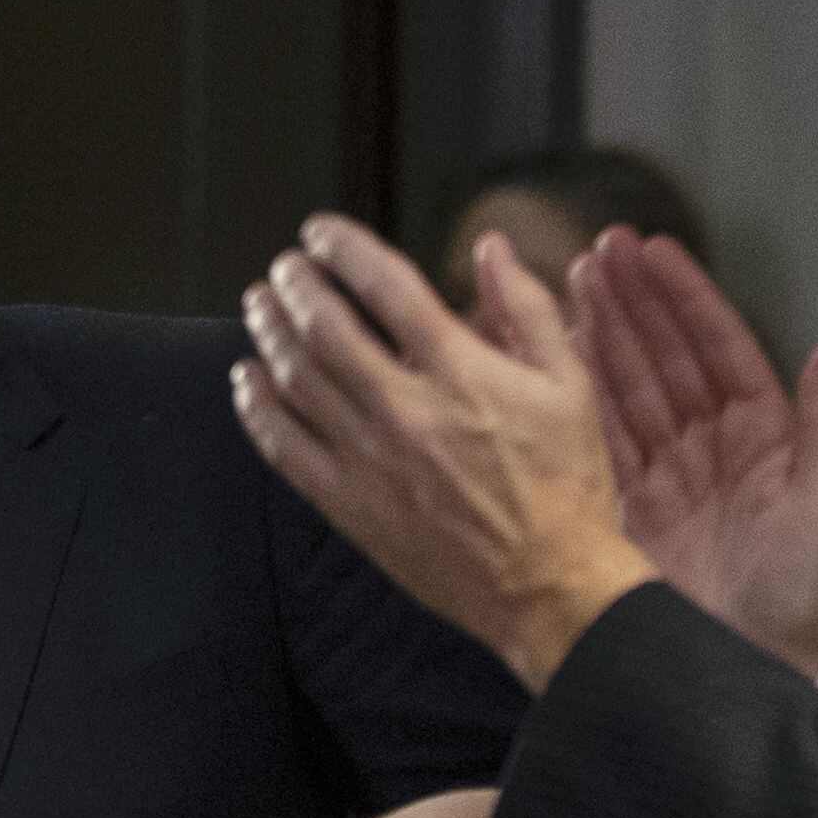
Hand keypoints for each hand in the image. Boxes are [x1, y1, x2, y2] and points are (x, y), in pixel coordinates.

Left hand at [233, 215, 656, 691]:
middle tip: (285, 267)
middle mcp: (405, 410)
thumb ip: (526, 307)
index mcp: (461, 371)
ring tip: (259, 305)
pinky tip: (247, 381)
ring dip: (269, 333)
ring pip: (296, 379)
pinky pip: (284, 448)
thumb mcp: (570, 383)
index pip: (384, 287)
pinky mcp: (349, 505)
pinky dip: (257, 408)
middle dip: (296, 285)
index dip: (343, 248)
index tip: (320, 233)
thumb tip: (490, 246)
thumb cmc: (568, 486)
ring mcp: (370, 460)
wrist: (550, 584)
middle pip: (325, 327)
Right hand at [569, 228, 817, 677]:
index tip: (654, 252)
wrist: (751, 668)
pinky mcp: (626, 507)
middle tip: (601, 251)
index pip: (717, 348)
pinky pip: (598, 438)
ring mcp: (665, 475)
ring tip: (573, 284)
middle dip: (633, 301)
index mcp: (761, 436)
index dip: (685, 297)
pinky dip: (576, 395)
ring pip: (627, 387)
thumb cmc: (797, 600)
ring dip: (602, 334)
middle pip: (665, 357)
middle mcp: (710, 446)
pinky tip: (556, 356)